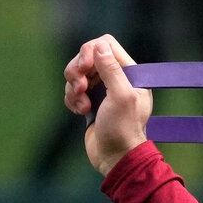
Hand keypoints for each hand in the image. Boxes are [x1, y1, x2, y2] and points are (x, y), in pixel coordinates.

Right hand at [64, 35, 151, 176]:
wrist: (115, 158)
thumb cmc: (123, 129)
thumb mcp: (121, 96)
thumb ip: (111, 69)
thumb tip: (99, 45)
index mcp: (131, 74)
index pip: (106, 45)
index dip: (90, 51)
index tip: (84, 67)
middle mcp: (117, 79)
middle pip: (87, 57)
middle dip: (78, 71)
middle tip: (80, 88)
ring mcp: (102, 91)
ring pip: (77, 74)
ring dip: (73, 88)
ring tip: (82, 104)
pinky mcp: (90, 102)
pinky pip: (72, 90)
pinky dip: (72, 99)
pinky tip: (79, 112)